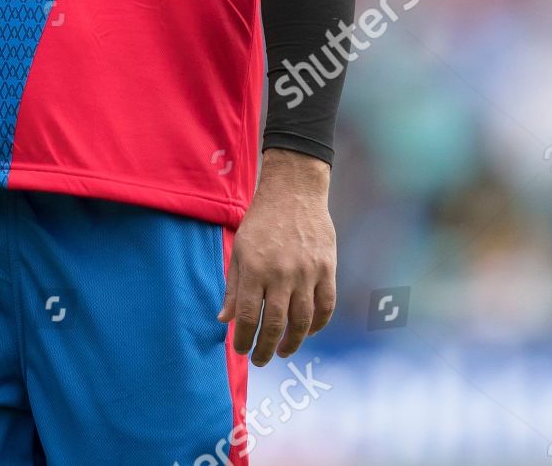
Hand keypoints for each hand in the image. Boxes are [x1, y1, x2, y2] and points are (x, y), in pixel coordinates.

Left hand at [218, 149, 335, 366]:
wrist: (294, 191)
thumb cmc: (261, 221)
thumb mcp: (240, 249)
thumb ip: (234, 287)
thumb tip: (224, 320)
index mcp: (255, 268)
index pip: (249, 316)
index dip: (244, 339)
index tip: (241, 350)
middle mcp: (281, 273)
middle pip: (276, 324)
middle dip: (265, 348)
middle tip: (260, 360)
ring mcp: (307, 272)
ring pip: (302, 321)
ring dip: (292, 343)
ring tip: (282, 350)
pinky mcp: (327, 268)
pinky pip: (326, 306)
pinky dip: (318, 324)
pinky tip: (308, 332)